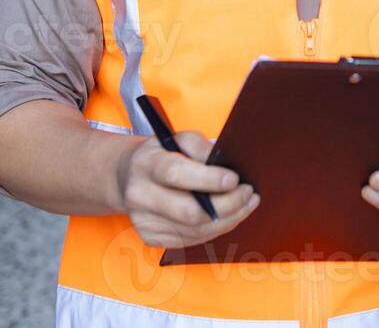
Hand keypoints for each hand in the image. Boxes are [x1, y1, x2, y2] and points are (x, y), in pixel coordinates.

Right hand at [115, 130, 260, 248]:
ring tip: (247, 204)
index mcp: (146, 164)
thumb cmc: (161, 155)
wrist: (129, 176)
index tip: (234, 180)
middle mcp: (140, 195)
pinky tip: (229, 216)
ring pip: (194, 231)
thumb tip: (225, 166)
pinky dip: (215, 229)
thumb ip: (201, 147)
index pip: (177, 175)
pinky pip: (191, 239)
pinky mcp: (151, 237)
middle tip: (248, 193)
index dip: (209, 179)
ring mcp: (144, 221)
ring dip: (228, 219)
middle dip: (227, 205)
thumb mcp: (179, 139)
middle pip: (189, 212)